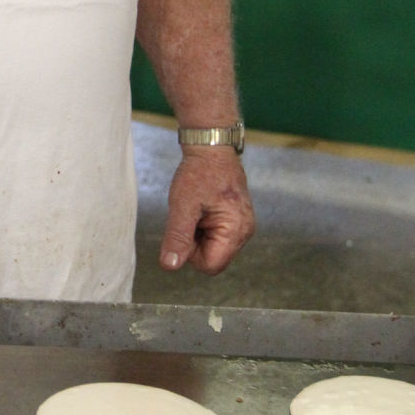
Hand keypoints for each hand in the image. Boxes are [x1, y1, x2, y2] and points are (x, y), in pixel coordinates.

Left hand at [158, 148, 254, 275]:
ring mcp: (243, 226)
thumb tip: (169, 266)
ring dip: (199, 234)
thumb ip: (177, 238)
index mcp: (236, 231)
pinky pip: (218, 236)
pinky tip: (203, 209)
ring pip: (214, 248)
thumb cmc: (198, 173)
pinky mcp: (238, 221)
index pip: (210, 265)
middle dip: (195, 243)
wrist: (211, 148)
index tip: (185, 227)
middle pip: (213, 259)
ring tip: (197, 209)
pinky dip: (205, 227)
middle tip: (190, 216)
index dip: (190, 253)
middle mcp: (245, 232)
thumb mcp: (182, 206)